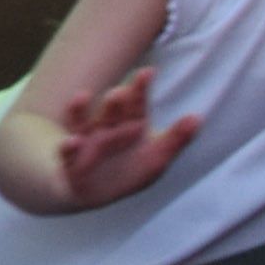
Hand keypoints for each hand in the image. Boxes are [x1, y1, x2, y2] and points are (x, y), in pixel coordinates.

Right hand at [41, 67, 199, 211]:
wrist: (95, 192)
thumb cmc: (129, 171)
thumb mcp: (157, 158)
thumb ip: (177, 139)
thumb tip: (197, 118)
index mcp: (130, 124)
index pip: (137, 104)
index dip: (140, 89)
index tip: (148, 72)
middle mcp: (106, 128)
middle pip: (110, 112)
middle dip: (114, 102)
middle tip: (119, 93)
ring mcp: (86, 142)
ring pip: (82, 123)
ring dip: (81, 111)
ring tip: (81, 97)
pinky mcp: (71, 162)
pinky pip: (67, 153)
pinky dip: (68, 147)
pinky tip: (71, 141)